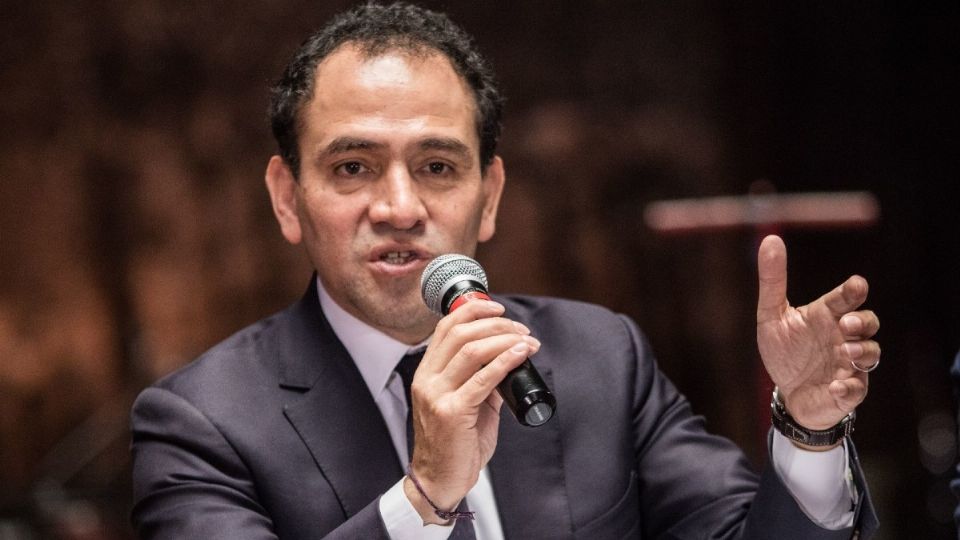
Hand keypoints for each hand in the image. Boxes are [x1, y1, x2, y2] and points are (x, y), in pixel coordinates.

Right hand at [404, 299, 538, 521]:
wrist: (439, 481)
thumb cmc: (454, 445)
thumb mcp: (465, 405)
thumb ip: (482, 382)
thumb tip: (509, 361)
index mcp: (426, 374)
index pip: (445, 328)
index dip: (472, 311)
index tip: (499, 309)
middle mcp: (427, 380)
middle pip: (460, 333)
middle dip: (496, 324)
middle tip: (521, 329)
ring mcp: (437, 396)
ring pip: (472, 350)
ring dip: (505, 339)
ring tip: (526, 341)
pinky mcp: (452, 413)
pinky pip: (483, 379)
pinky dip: (506, 361)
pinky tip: (521, 354)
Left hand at [756, 235, 879, 432]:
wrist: (786, 393)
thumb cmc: (784, 351)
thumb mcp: (770, 315)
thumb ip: (772, 281)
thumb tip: (770, 238)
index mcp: (826, 316)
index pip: (845, 299)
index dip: (853, 291)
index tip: (856, 285)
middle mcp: (843, 337)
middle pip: (868, 323)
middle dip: (862, 322)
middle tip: (845, 325)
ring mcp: (849, 364)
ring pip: (870, 353)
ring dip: (862, 352)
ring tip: (845, 352)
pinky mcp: (848, 391)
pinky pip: (857, 389)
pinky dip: (849, 387)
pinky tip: (836, 386)